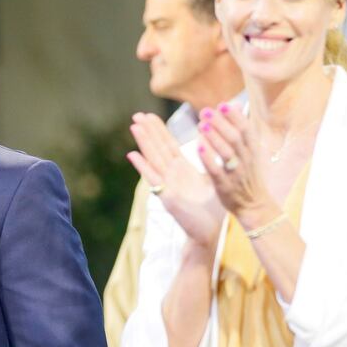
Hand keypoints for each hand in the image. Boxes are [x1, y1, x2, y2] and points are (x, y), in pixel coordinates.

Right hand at [127, 112, 223, 247]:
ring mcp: (167, 185)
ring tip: (134, 127)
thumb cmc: (212, 209)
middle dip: (148, 131)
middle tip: (137, 114)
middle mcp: (171, 175)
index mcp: (182, 170)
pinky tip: (132, 155)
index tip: (150, 115)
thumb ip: (210, 160)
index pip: (168, 145)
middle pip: (157, 148)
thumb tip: (213, 141)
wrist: (209, 232)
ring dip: (143, 143)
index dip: (159, 130)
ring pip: (153, 159)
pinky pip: (153, 178)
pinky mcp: (166, 196)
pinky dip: (142, 166)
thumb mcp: (212, 178)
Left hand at [196, 103, 276, 227]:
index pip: (245, 129)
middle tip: (206, 111)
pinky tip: (198, 147)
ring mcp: (236, 173)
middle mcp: (246, 160)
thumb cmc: (249, 174)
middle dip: (221, 123)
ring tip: (201, 125)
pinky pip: (216, 170)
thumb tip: (234, 104)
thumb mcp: (250, 151)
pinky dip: (208, 158)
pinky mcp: (224, 186)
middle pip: (235, 138)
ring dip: (214, 138)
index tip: (222, 105)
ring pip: (226, 153)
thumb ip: (240, 129)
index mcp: (252, 150)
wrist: (255, 205)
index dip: (234, 116)